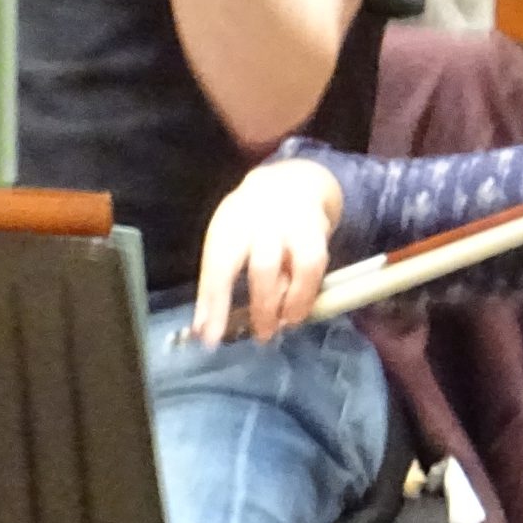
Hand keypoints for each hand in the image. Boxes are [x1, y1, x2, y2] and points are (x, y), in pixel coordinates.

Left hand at [193, 158, 344, 343]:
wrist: (290, 184)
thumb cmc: (248, 227)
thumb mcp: (225, 245)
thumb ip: (215, 288)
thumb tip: (203, 332)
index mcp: (231, 226)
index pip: (219, 266)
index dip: (215, 304)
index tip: (210, 339)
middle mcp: (264, 222)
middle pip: (264, 266)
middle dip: (264, 305)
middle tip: (262, 334)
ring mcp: (296, 224)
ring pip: (303, 263)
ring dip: (296, 300)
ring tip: (287, 324)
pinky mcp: (320, 231)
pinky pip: (319, 266)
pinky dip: (309, 293)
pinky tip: (300, 310)